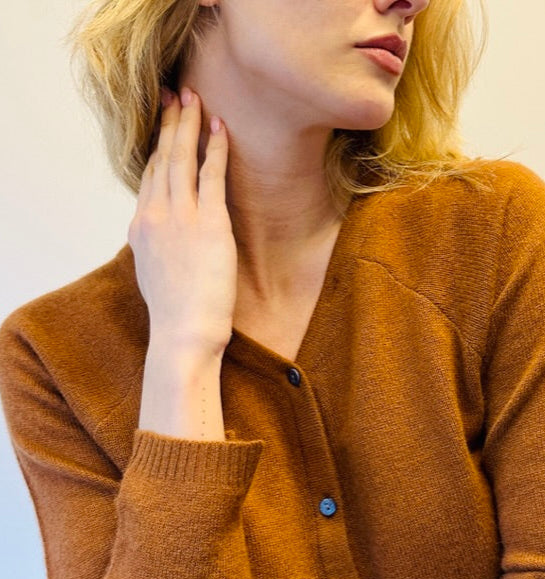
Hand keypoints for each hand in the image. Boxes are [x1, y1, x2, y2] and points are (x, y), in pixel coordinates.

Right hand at [127, 85, 236, 355]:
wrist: (183, 335)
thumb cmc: (177, 317)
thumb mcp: (157, 278)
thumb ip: (160, 252)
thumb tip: (169, 249)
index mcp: (141, 229)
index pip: (148, 177)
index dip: (157, 147)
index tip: (164, 126)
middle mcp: (154, 217)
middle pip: (160, 158)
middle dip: (169, 122)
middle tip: (176, 93)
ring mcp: (179, 218)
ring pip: (180, 158)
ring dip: (188, 124)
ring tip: (195, 97)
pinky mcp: (208, 224)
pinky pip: (210, 175)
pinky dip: (215, 148)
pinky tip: (220, 128)